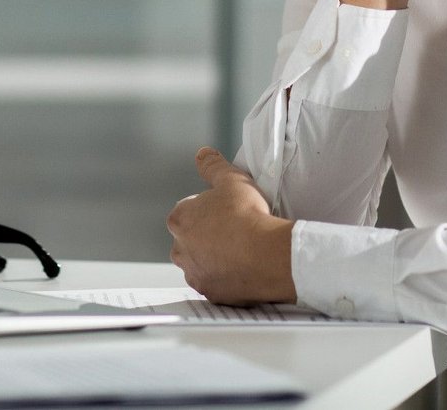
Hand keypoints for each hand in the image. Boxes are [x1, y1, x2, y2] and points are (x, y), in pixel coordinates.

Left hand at [167, 148, 295, 305]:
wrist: (268, 254)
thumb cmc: (248, 215)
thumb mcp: (232, 179)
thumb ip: (212, 165)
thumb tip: (202, 154)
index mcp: (179, 219)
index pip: (187, 211)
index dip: (208, 208)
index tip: (227, 209)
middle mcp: (179, 249)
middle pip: (190, 239)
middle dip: (206, 235)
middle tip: (234, 230)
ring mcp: (194, 273)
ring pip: (200, 263)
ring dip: (214, 257)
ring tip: (240, 250)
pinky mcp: (211, 293)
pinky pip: (215, 283)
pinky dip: (225, 277)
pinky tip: (243, 268)